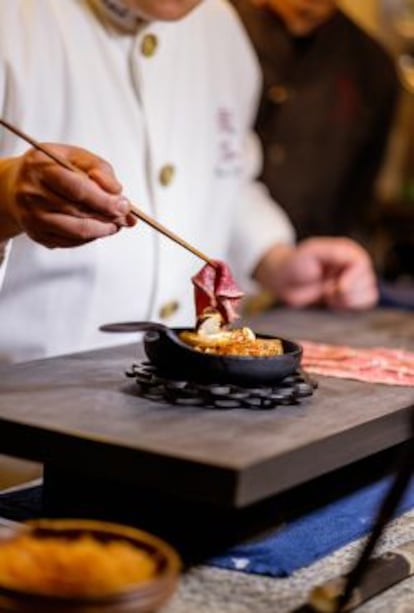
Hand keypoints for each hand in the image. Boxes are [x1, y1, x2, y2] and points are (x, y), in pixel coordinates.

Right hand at [0, 144, 135, 246]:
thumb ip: (99, 168)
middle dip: (109, 217)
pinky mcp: (37, 235)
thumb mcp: (73, 155)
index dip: (104, 200)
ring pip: (77, 232)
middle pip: (79, 213)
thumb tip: (118, 192)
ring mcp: (33, 218)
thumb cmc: (50, 168)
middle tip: (125, 216)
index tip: (124, 204)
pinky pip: (71, 242)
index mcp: (41, 168)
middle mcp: (32, 195)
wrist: (15, 186)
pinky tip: (98, 228)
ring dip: (103, 230)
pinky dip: (91, 237)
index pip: (77, 189)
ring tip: (116, 224)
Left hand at [254, 237, 378, 309]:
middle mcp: (355, 265)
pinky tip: (333, 303)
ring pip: (369, 295)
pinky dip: (349, 308)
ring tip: (329, 295)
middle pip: (368, 281)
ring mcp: (354, 282)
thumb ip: (334, 252)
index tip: (337, 288)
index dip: (352, 279)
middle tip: (327, 290)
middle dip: (346, 292)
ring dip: (348, 301)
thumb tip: (354, 266)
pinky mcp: (351, 297)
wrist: (283, 282)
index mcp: (348, 251)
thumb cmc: (294, 263)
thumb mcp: (312, 251)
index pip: (362, 264)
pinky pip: (364, 305)